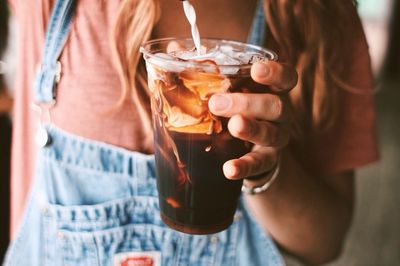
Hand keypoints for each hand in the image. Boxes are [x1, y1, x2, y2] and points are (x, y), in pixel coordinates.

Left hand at [208, 61, 297, 181]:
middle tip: (217, 103)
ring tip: (232, 127)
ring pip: (272, 133)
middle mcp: (280, 113)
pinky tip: (229, 169)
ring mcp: (277, 138)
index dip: (276, 72)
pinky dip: (244, 166)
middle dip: (248, 102)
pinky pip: (260, 164)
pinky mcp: (268, 161)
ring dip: (251, 129)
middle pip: (276, 105)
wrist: (249, 150)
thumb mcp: (227, 90)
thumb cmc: (236, 110)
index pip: (286, 77)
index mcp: (271, 90)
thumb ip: (205, 70)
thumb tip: (174, 47)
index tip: (256, 69)